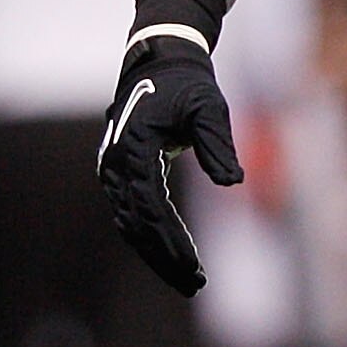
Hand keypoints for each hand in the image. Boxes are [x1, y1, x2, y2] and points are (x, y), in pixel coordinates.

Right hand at [97, 36, 241, 294]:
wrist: (160, 62)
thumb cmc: (188, 85)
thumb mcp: (209, 108)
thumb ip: (218, 145)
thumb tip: (234, 182)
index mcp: (134, 147)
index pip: (151, 207)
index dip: (172, 240)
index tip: (195, 266)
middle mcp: (115, 163)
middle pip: (136, 224)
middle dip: (165, 258)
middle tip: (195, 284)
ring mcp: (112, 170)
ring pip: (130, 225)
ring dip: (156, 254)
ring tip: (188, 280)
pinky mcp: (119, 174)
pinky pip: (131, 214)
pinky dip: (150, 238)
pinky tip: (173, 256)